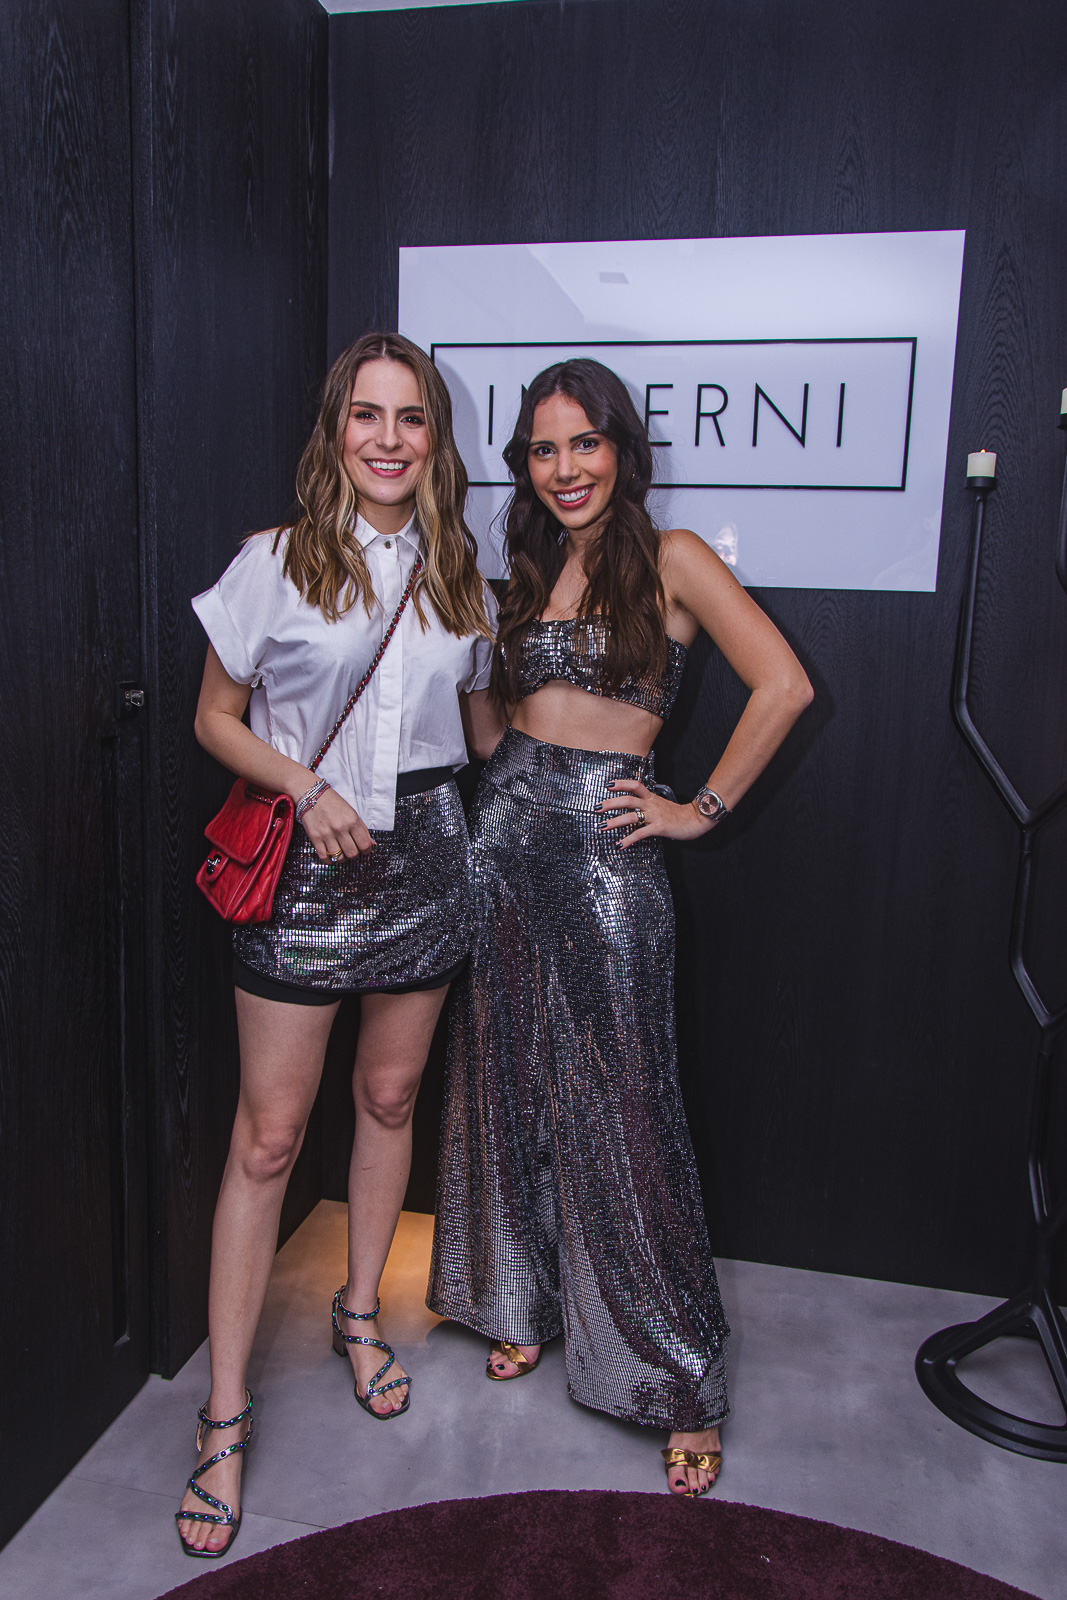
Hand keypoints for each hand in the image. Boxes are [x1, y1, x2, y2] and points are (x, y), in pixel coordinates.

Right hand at [299, 785, 374, 860]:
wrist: (312, 795)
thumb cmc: (334, 803)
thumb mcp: (352, 813)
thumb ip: (362, 829)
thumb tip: (371, 844)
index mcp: (352, 821)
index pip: (364, 845)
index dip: (366, 851)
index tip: (364, 850)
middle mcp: (340, 828)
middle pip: (352, 853)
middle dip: (354, 855)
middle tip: (352, 850)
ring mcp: (327, 834)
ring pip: (339, 857)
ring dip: (342, 858)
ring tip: (341, 852)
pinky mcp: (315, 838)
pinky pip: (324, 857)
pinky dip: (330, 860)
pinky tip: (332, 855)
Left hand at [598, 779, 717, 849]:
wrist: (695, 820)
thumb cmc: (678, 814)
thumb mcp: (661, 804)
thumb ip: (648, 803)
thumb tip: (635, 804)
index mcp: (652, 797)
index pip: (635, 785)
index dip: (621, 783)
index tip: (608, 784)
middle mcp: (652, 804)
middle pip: (628, 799)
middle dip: (611, 803)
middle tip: (597, 807)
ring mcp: (655, 816)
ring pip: (631, 816)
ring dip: (615, 821)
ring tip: (603, 826)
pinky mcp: (659, 828)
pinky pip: (640, 833)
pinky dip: (628, 839)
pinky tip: (620, 844)